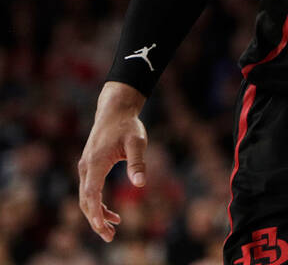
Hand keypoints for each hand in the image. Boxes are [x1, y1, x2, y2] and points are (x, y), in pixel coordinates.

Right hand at [78, 82, 147, 241]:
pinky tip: (114, 214)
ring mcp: (85, 168)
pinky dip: (98, 205)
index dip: (95, 212)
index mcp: (96, 162)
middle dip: (95, 221)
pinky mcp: (89, 167)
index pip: (91, 193)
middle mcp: (86, 167)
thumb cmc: (127, 126)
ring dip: (97, 215)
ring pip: (86, 198)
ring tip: (112, 230)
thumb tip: (141, 183)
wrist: (114, 111)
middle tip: (109, 237)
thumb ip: (137, 162)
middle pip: (86, 200)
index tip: (101, 227)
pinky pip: (90, 191)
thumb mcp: (137, 141)